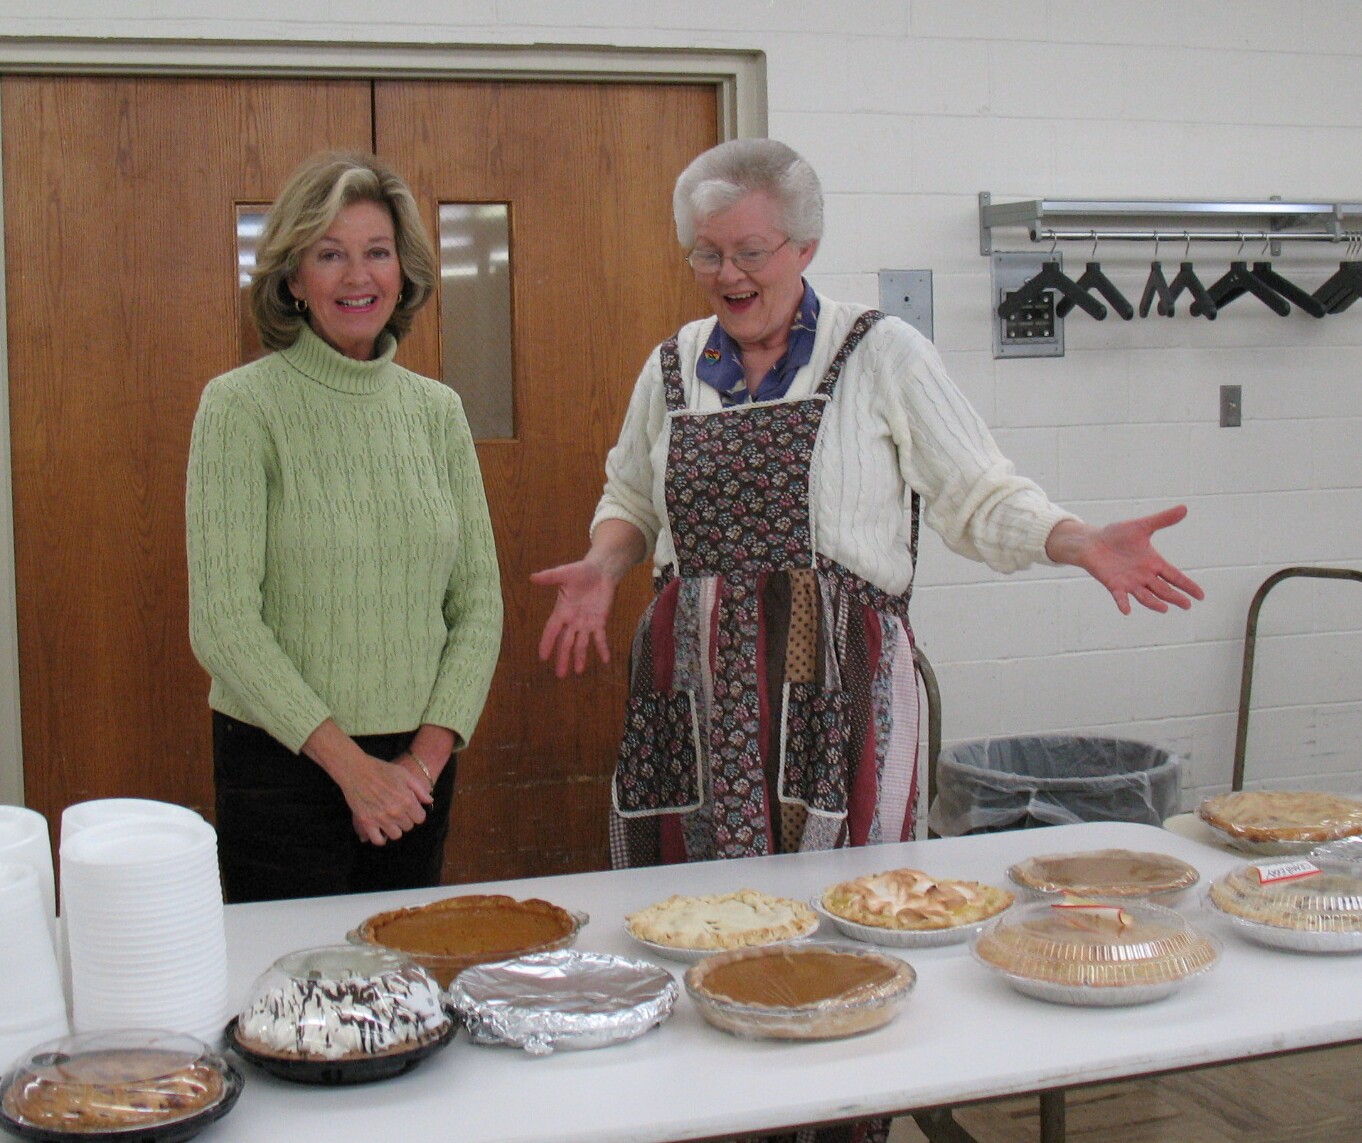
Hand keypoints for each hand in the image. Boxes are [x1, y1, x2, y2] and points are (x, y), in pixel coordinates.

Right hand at [337, 752, 433, 845]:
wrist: (356, 770)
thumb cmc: (382, 770)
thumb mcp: (405, 774)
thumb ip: (420, 789)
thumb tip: (429, 801)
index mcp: (407, 800)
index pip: (420, 818)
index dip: (416, 813)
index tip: (409, 809)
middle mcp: (396, 812)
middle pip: (408, 827)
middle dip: (405, 819)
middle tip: (397, 812)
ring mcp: (381, 818)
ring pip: (396, 835)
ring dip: (394, 829)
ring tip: (389, 820)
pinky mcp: (366, 822)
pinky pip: (378, 840)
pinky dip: (380, 838)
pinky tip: (380, 830)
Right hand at [530, 559, 617, 676]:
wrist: (600, 571)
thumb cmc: (581, 571)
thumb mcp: (565, 573)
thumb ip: (550, 577)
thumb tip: (532, 577)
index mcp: (561, 611)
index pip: (551, 630)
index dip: (547, 643)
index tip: (542, 657)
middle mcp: (572, 621)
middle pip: (566, 643)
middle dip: (563, 658)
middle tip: (560, 675)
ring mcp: (586, 623)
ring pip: (581, 644)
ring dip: (580, 657)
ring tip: (579, 671)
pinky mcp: (600, 622)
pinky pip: (601, 638)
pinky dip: (602, 648)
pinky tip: (605, 660)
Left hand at [1046, 505, 1204, 614]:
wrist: (1092, 542)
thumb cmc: (1117, 535)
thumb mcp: (1142, 527)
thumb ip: (1162, 520)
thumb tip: (1184, 508)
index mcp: (1153, 563)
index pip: (1175, 576)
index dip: (1187, 585)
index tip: (1201, 596)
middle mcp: (1144, 576)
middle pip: (1163, 589)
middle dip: (1175, 597)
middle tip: (1187, 605)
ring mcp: (1129, 582)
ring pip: (1145, 596)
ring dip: (1154, 603)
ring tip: (1165, 609)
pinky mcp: (1114, 585)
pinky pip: (1120, 596)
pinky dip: (1123, 603)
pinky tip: (1126, 610)